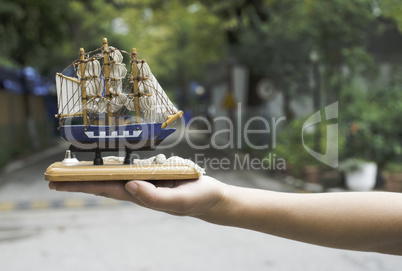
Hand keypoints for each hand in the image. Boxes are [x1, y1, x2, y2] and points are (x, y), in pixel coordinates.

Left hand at [49, 176, 227, 218]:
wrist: (210, 197)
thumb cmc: (195, 199)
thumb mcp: (176, 201)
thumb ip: (153, 197)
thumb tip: (128, 185)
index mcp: (138, 194)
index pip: (102, 189)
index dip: (79, 185)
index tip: (56, 183)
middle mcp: (136, 188)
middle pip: (101, 184)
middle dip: (77, 181)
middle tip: (54, 176)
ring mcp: (143, 182)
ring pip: (111, 177)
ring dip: (91, 174)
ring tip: (73, 170)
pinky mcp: (152, 175)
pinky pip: (126, 169)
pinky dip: (111, 167)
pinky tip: (107, 165)